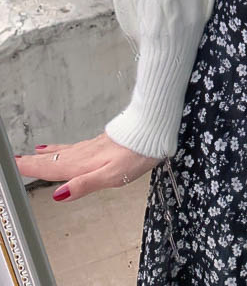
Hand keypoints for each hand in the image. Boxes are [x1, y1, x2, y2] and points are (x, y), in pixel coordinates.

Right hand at [15, 132, 161, 201]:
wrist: (155, 129)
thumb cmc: (138, 153)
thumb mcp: (113, 176)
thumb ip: (85, 184)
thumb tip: (59, 195)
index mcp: (84, 164)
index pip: (52, 169)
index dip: (32, 168)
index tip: (14, 165)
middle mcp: (86, 154)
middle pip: (54, 159)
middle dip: (33, 161)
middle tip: (14, 161)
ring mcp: (93, 146)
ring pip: (64, 152)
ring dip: (46, 155)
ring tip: (32, 155)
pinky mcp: (102, 142)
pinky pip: (75, 147)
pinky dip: (63, 148)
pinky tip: (63, 148)